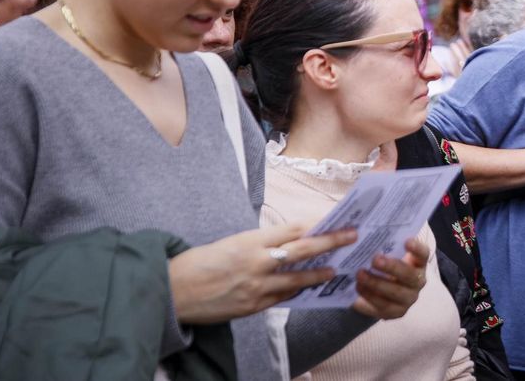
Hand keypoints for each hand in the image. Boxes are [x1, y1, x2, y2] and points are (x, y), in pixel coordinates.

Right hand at [170, 224, 354, 324]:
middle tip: (352, 236)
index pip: (293, 229)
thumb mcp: (232, 242)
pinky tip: (310, 287)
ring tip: (337, 268)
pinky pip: (282, 297)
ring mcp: (256, 287)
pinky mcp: (252, 307)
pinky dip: (297, 291)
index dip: (318, 224)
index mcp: (251, 241)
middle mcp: (257, 263)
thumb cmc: (200, 262)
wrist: (172, 291)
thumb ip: (262, 242)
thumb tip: (291, 239)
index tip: (337, 218)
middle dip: (331, 242)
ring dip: (320, 273)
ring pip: (298, 278)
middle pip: (303, 250)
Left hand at [351, 236, 430, 318]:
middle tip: (374, 259)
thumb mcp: (390, 254)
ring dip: (375, 285)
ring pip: (393, 295)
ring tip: (359, 277)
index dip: (417, 248)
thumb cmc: (386, 266)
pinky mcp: (395, 314)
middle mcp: (417, 282)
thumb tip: (364, 231)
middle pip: (408, 276)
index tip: (406, 241)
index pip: (423, 255)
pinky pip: (381, 310)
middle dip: (391, 268)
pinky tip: (355, 297)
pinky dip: (367, 303)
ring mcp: (407, 300)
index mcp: (419, 264)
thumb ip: (385, 245)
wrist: (386, 291)